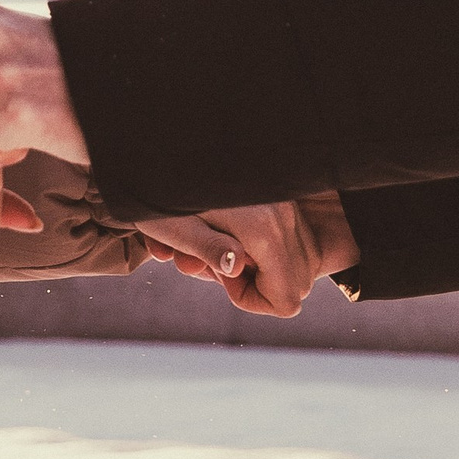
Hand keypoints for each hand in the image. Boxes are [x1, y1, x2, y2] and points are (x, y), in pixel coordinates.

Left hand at [145, 192, 357, 318]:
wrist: (168, 158)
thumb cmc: (163, 195)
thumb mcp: (177, 228)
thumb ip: (209, 250)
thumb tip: (235, 267)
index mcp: (261, 230)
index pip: (286, 299)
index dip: (252, 300)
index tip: (220, 277)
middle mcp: (282, 218)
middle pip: (294, 283)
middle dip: (255, 284)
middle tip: (214, 263)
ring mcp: (285, 208)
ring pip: (290, 262)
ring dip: (256, 266)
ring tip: (216, 246)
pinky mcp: (281, 200)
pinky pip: (284, 240)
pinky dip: (259, 248)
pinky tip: (226, 233)